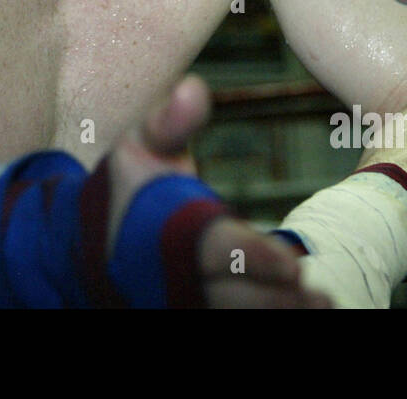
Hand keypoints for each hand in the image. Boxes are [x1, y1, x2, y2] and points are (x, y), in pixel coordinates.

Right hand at [102, 74, 329, 307]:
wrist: (84, 245)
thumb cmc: (125, 188)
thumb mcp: (139, 146)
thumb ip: (169, 121)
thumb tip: (194, 87)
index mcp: (168, 237)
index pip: (214, 249)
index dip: (253, 258)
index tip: (292, 264)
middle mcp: (175, 280)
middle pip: (231, 297)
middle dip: (275, 299)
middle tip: (320, 297)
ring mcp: (180, 303)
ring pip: (232, 314)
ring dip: (276, 311)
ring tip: (322, 305)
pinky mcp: (186, 312)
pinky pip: (226, 319)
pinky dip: (264, 314)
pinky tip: (302, 311)